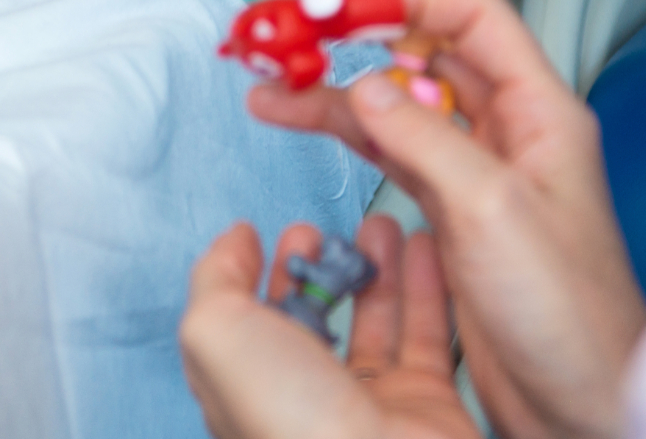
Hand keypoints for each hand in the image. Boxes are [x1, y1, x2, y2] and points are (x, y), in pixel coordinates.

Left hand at [182, 215, 479, 438]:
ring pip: (374, 322)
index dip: (250, 276)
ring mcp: (368, 404)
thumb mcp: (218, 335)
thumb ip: (216, 281)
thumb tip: (233, 241)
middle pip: (310, 321)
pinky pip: (429, 334)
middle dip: (317, 270)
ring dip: (377, 268)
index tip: (266, 234)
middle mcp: (306, 401)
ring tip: (381, 225)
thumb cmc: (292, 419)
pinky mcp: (426, 403)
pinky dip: (428, 286)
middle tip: (326, 231)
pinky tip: (426, 246)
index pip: (244, 325)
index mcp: (247, 392)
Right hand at [248, 0, 645, 438]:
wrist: (583, 403)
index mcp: (541, 113)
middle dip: (359, 38)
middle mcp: (510, 134)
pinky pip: (390, 153)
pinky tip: (309, 124)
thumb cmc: (574, 316)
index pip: (472, 17)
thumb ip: (425, 138)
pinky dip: (346, 135)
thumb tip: (370, 86)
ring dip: (337, 90)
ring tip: (276, 82)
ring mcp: (477, 174)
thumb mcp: (492, 208)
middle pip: (426, 55)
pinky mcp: (450, 214)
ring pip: (398, 105)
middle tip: (299, 33)